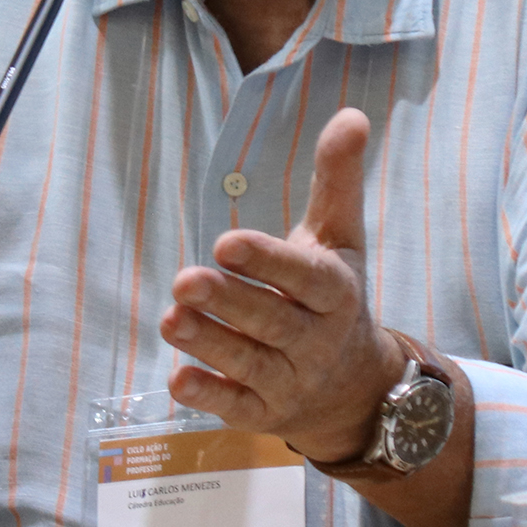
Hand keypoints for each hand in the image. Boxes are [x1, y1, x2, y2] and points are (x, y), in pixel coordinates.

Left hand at [159, 106, 401, 462]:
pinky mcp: (263, 413)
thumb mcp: (340, 238)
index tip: (226, 241)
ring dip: (209, 343)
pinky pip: (236, 407)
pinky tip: (176, 378)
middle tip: (184, 280)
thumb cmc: (333, 296)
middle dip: (229, 302)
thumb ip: (337, 179)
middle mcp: (316, 341)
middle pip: (272, 322)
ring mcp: (290, 381)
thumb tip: (352, 114)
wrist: (356, 388)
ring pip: (249, 363)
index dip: (269, 262)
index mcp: (336, 293)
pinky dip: (208, 396)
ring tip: (170, 318)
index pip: (305, 277)